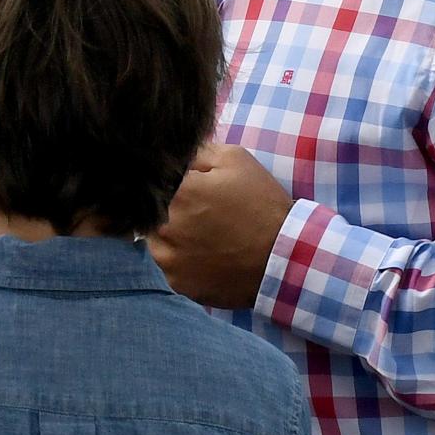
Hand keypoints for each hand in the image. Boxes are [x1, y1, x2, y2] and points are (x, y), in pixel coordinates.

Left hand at [148, 143, 293, 309]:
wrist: (285, 257)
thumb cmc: (261, 204)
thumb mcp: (234, 160)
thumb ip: (196, 152)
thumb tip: (173, 156)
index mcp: (176, 192)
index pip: (151, 180)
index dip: (167, 183)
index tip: (182, 187)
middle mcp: (164, 226)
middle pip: (149, 211)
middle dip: (167, 208)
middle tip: (196, 212)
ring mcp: (168, 258)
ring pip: (154, 240)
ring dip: (169, 235)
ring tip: (200, 235)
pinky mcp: (177, 283)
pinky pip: (167, 266)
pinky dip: (180, 261)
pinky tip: (203, 255)